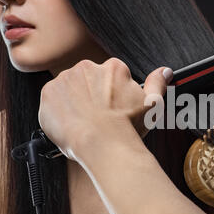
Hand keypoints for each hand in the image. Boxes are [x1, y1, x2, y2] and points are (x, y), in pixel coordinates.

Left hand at [38, 58, 172, 160]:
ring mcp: (65, 79)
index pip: (111, 76)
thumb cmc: (128, 127)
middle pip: (89, 80)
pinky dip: (59, 111)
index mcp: (113, 68)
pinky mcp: (48, 94)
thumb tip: (165, 71)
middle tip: (99, 117)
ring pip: (70, 89)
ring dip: (75, 102)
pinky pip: (53, 100)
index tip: (112, 108)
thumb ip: (157, 83)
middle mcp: (87, 68)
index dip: (112, 94)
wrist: (102, 144)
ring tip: (85, 123)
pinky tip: (72, 124)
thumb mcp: (151, 105)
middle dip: (92, 96)